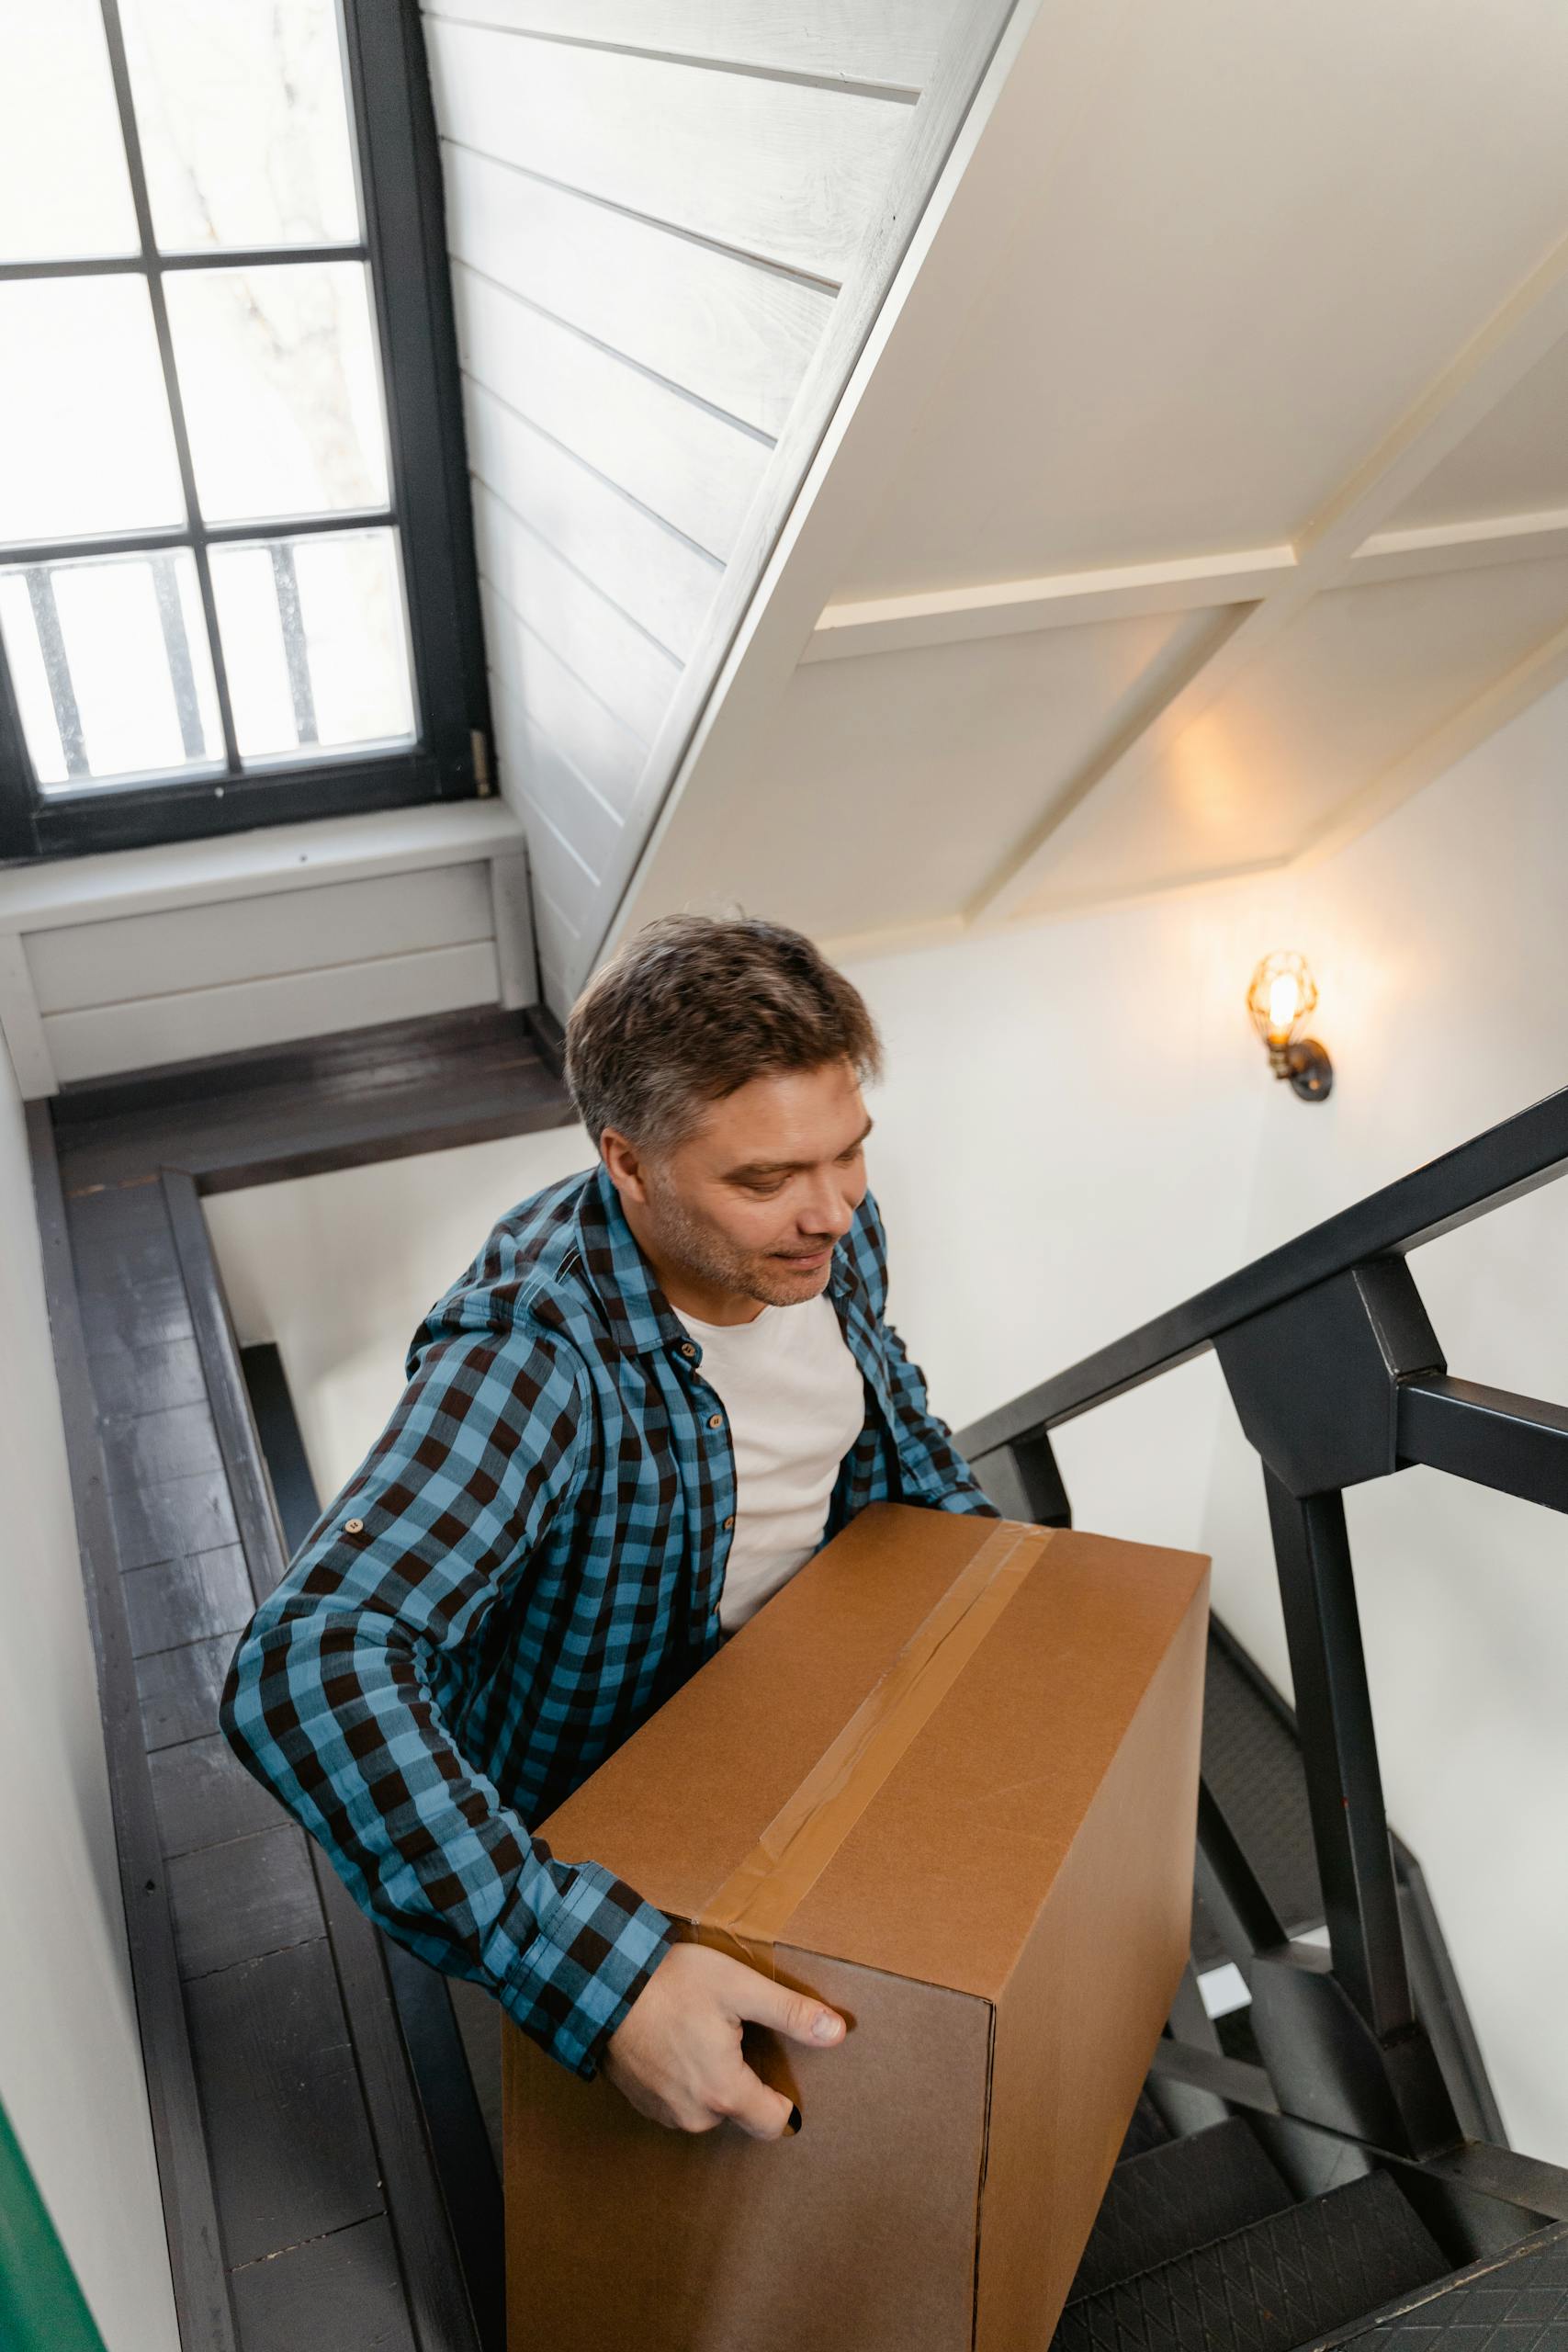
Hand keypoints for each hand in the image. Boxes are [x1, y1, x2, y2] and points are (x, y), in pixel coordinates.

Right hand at [602, 1942, 845, 2137]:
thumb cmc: (671, 1983)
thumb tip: (838, 2032)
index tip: (777, 2068)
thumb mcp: (739, 1988)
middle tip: (734, 2036)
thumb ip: (790, 2013)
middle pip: (741, 2111)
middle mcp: (695, 2116)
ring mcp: (664, 2113)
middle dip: (744, 2080)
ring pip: (708, 2106)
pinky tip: (676, 2041)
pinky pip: (679, 2101)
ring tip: (701, 2033)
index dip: (784, 2099)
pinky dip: (684, 2078)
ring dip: (712, 2079)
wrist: (601, 1983)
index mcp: (724, 2093)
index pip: (773, 2123)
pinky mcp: (641, 2103)